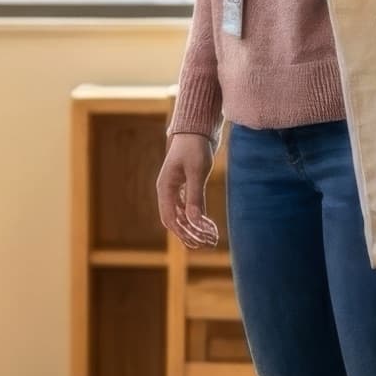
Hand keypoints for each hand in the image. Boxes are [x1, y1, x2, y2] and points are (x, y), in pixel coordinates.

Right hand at [156, 135, 220, 249]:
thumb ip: (195, 196)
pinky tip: (209, 225)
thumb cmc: (195, 148)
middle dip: (190, 235)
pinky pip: (186, 210)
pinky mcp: (183, 189)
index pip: (170, 218)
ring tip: (211, 239)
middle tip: (208, 244)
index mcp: (165, 188)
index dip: (185, 232)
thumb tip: (196, 221)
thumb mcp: (196, 171)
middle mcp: (167, 192)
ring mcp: (174, 191)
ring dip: (194, 229)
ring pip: (181, 217)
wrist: (196, 131)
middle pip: (174, 221)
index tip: (202, 240)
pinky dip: (196, 219)